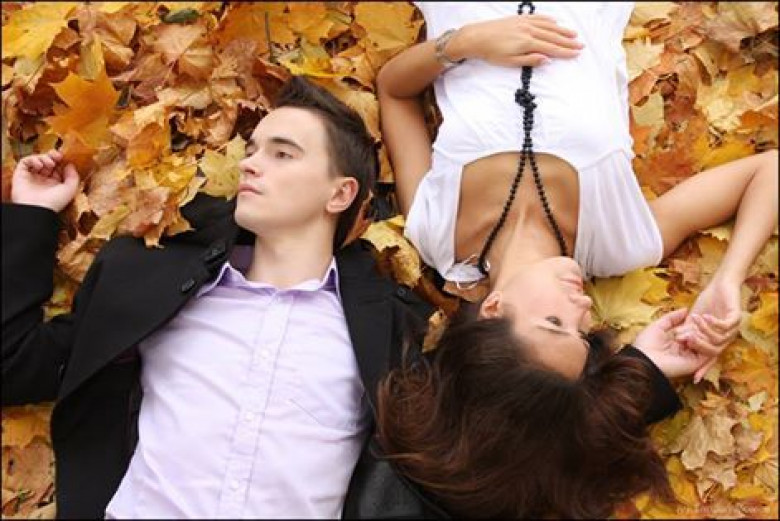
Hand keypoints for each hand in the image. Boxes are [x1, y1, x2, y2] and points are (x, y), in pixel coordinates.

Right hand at [11, 149, 79, 211]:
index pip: (58, 168)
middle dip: (53, 157)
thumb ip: (73, 176)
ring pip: (37, 160)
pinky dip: (33, 160)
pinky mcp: (20, 174)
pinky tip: (39, 165)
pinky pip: (25, 162)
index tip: (65, 158)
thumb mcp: (70, 189)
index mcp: (54, 184)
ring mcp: (31, 177)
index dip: (61, 162)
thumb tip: (70, 164)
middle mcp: (42, 180)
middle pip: (48, 162)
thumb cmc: (54, 202)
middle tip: (57, 156)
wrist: (36, 208)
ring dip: (44, 158)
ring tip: (50, 163)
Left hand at [452, 14, 582, 66]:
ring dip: (562, 31)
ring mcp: (524, 23)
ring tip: (573, 34)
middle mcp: (528, 30)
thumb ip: (530, 60)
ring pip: (548, 26)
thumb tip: (547, 60)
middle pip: (553, 37)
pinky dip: (548, 20)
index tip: (576, 54)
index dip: (565, 52)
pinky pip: (538, 18)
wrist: (476, 37)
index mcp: (527, 43)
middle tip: (580, 45)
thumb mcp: (510, 61)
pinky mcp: (519, 18)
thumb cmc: (491, 52)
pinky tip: (555, 22)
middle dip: (568, 42)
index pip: (551, 48)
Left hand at [633, 308, 707, 378]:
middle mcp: (686, 348)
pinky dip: (702, 343)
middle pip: (702, 334)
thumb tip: (686, 309)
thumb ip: (672, 317)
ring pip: (707, 342)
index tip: (695, 314)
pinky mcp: (696, 363)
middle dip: (699, 325)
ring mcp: (692, 356)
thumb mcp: (658, 325)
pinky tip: (691, 337)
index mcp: (677, 340)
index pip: (693, 328)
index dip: (696, 321)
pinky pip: (708, 352)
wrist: (644, 360)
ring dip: (701, 333)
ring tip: (690, 329)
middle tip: (696, 319)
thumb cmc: (646, 344)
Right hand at [674, 275, 741, 382]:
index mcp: (716, 339)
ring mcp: (733, 328)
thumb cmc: (708, 301)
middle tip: (686, 340)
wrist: (722, 284)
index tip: (694, 378)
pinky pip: (725, 325)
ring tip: (693, 320)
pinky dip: (714, 323)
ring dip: (704, 331)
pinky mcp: (737, 317)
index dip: (702, 367)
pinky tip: (704, 317)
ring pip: (718, 339)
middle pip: (714, 350)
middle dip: (698, 346)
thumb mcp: (693, 319)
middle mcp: (727, 337)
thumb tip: (677, 339)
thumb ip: (688, 330)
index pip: (709, 357)